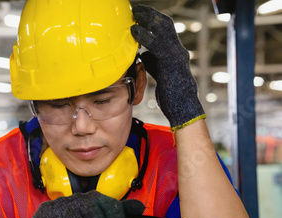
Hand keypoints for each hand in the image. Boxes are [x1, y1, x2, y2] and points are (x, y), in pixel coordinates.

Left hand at [130, 5, 204, 130]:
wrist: (184, 109)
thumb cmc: (172, 95)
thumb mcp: (160, 75)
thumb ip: (153, 63)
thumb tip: (143, 54)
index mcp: (175, 53)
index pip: (165, 30)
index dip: (153, 20)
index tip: (139, 15)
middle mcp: (178, 51)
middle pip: (165, 24)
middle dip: (150, 14)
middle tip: (135, 9)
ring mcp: (176, 55)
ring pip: (163, 29)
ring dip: (148, 19)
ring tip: (133, 14)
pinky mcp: (171, 63)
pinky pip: (157, 44)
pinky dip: (145, 36)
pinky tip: (134, 32)